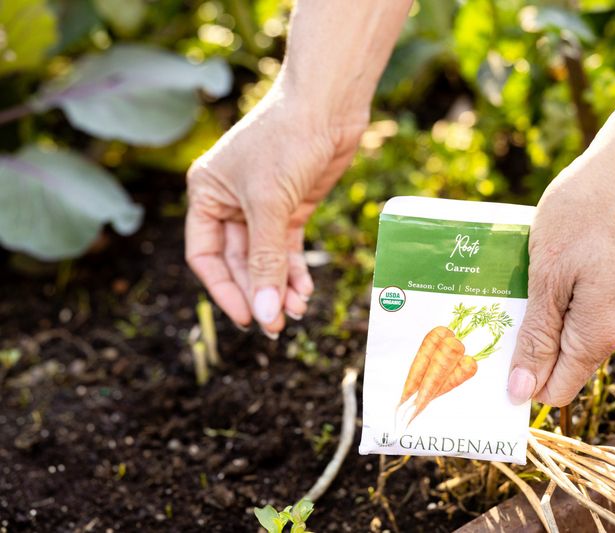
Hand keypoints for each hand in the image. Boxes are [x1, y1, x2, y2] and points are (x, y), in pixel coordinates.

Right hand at [185, 84, 365, 336]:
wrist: (328, 106)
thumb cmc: (286, 141)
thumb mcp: (269, 205)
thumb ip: (266, 261)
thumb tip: (266, 313)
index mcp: (206, 195)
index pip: (205, 255)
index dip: (224, 289)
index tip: (249, 317)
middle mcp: (230, 202)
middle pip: (238, 262)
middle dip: (259, 292)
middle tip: (276, 326)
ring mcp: (262, 207)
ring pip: (265, 259)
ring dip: (280, 286)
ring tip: (296, 312)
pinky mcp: (291, 207)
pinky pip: (287, 249)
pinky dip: (295, 271)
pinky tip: (304, 292)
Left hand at [507, 148, 614, 405]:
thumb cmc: (585, 213)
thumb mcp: (547, 278)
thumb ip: (537, 338)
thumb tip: (523, 393)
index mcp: (599, 335)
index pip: (555, 390)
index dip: (521, 382)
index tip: (488, 358)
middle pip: (563, 361)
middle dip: (527, 344)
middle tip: (492, 310)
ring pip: (572, 330)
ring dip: (541, 314)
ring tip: (515, 280)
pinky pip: (585, 306)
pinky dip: (559, 294)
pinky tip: (541, 266)